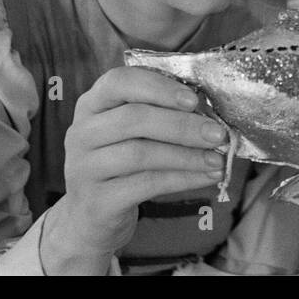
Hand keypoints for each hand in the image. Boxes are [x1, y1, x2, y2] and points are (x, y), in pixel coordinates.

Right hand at [40, 66, 227, 273]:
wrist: (91, 216)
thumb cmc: (121, 163)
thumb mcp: (132, 133)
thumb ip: (158, 114)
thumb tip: (208, 111)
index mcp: (91, 104)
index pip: (118, 82)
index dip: (158, 87)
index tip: (193, 100)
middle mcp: (81, 132)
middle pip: (134, 119)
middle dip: (182, 125)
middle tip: (217, 134)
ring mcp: (84, 168)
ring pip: (141, 154)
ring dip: (186, 155)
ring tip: (217, 159)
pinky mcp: (97, 200)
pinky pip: (146, 185)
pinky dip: (183, 179)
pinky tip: (207, 177)